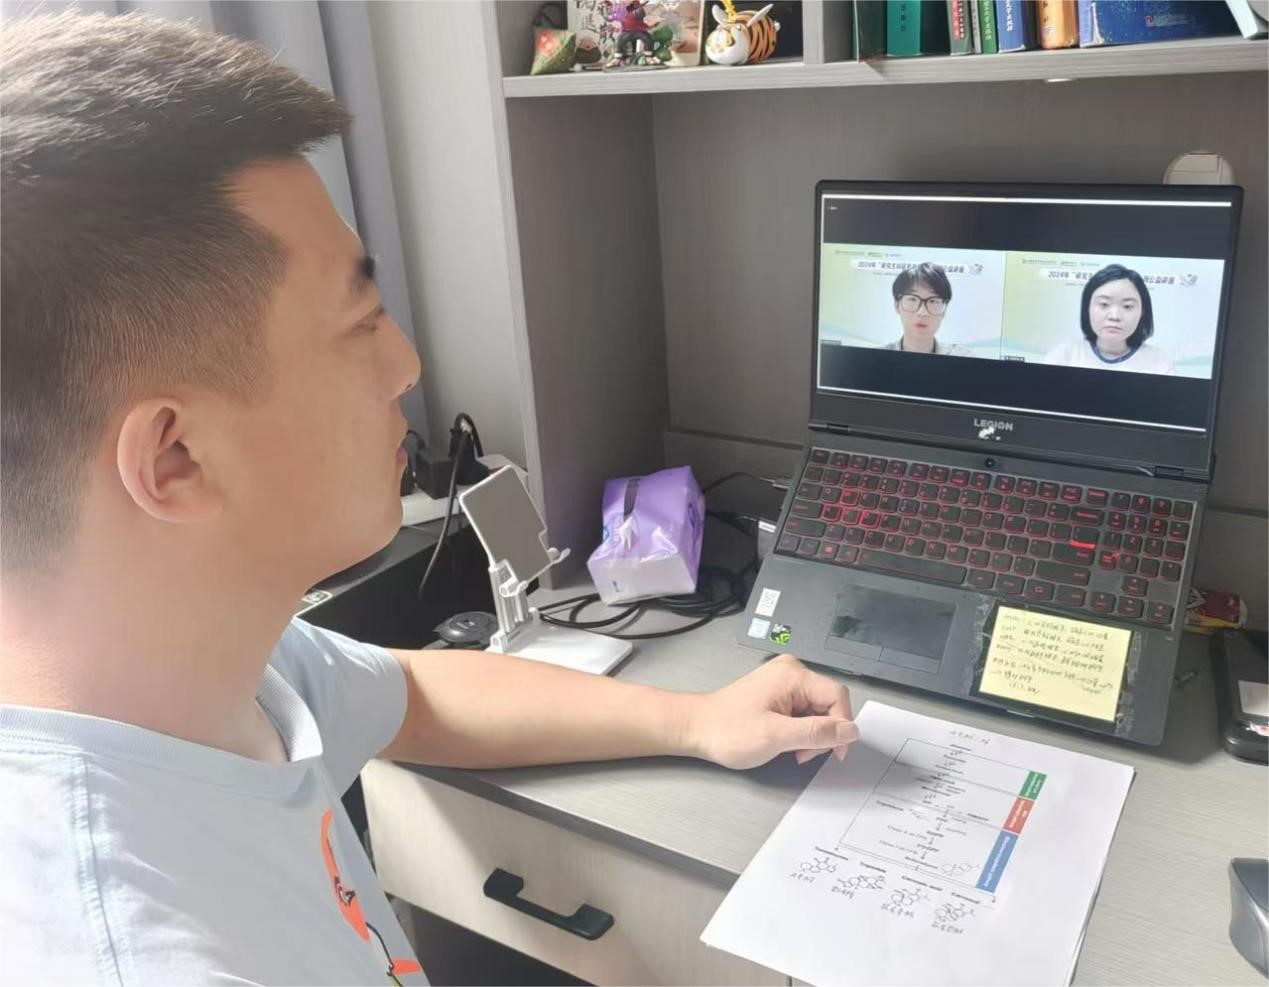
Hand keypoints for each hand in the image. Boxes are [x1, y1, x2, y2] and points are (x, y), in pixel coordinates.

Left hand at [684, 654, 858, 769]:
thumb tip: (850, 730)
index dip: (841, 726)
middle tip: (803, 753)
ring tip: (791, 750)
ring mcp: (783, 682)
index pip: (838, 696)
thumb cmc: (727, 730)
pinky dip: (799, 731)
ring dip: (810, 735)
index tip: (835, 751)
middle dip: (822, 733)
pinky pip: (803, 711)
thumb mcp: (777, 736)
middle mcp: (791, 672)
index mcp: (793, 675)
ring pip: (817, 710)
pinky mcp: (777, 693)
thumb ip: (817, 733)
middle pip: (829, 704)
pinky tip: (785, 741)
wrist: (697, 728)